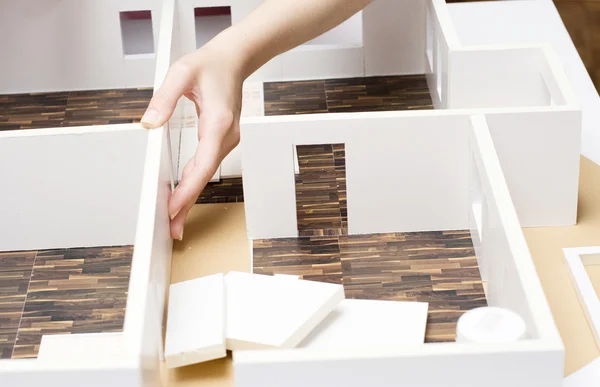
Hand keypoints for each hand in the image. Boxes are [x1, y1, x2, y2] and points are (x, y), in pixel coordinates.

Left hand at [141, 45, 243, 240]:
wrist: (234, 60)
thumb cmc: (210, 65)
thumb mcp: (181, 73)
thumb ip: (163, 98)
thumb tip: (148, 124)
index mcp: (218, 122)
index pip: (203, 164)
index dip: (188, 189)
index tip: (174, 207)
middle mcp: (226, 136)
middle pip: (204, 176)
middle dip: (187, 203)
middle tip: (171, 229)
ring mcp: (226, 140)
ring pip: (206, 174)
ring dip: (190, 196)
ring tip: (173, 220)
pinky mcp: (221, 140)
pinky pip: (206, 166)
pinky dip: (193, 183)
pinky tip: (182, 195)